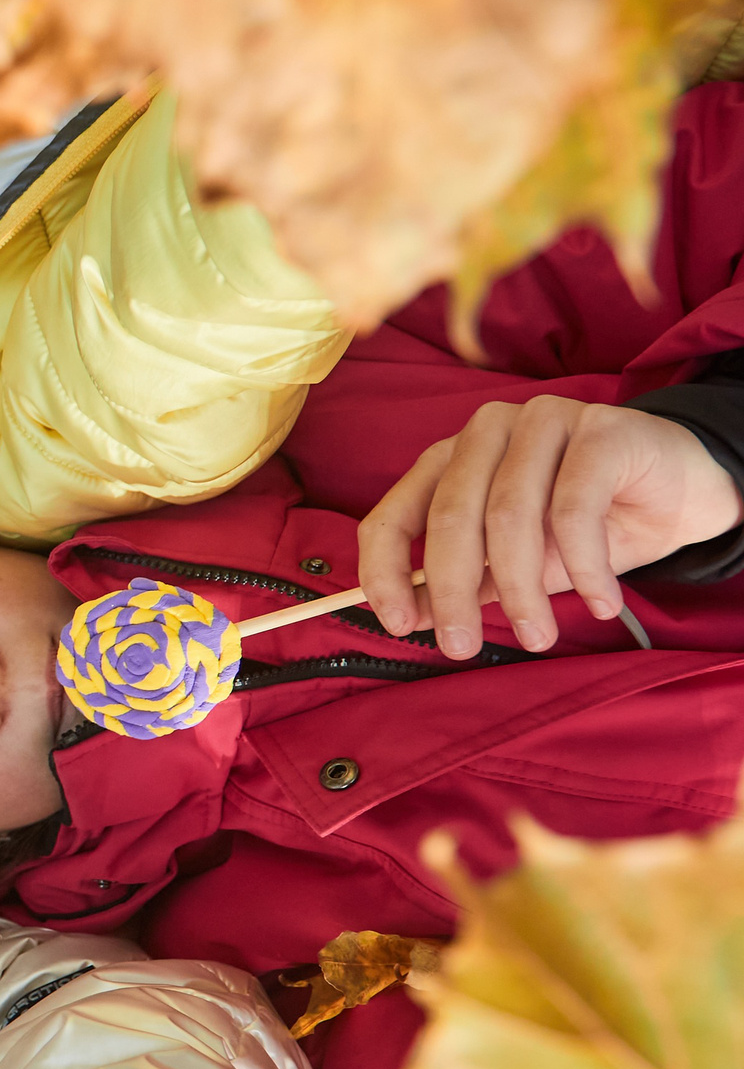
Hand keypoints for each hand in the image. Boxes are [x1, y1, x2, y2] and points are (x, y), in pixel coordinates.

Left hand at [357, 394, 743, 657]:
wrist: (682, 491)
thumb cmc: (590, 525)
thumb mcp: (517, 563)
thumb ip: (468, 582)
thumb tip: (412, 618)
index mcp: (451, 460)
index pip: (394, 514)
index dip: (385, 572)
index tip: (396, 624)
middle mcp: (486, 432)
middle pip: (450, 517)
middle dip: (452, 592)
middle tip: (461, 648)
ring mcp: (542, 421)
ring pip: (510, 516)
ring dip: (521, 589)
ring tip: (537, 634)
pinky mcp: (600, 430)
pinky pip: (575, 509)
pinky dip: (584, 567)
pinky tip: (600, 602)